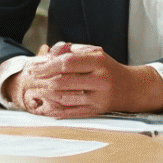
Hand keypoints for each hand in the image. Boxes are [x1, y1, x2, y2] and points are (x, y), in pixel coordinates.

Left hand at [13, 42, 162, 117]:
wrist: (132, 88)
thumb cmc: (109, 69)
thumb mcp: (96, 54)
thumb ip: (74, 51)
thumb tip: (50, 52)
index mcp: (99, 62)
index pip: (67, 63)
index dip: (47, 66)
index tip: (34, 68)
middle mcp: (100, 80)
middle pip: (63, 82)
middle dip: (43, 81)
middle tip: (30, 80)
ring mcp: (99, 98)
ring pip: (65, 98)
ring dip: (46, 96)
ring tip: (34, 92)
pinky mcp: (97, 111)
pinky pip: (72, 112)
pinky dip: (56, 110)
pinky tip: (45, 108)